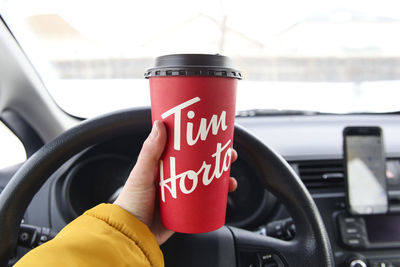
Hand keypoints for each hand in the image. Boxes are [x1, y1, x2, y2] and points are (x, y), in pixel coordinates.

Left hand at [114, 121, 237, 244]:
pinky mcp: (187, 210)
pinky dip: (218, 198)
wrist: (132, 235)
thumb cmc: (131, 203)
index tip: (214, 134)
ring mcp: (182, 194)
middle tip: (230, 155)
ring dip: (221, 178)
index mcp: (162, 165)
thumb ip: (149, 152)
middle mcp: (174, 178)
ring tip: (230, 179)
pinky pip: (205, 202)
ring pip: (207, 182)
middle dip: (218, 159)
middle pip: (200, 164)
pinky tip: (225, 194)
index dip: (200, 141)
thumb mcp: (141, 174)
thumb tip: (160, 125)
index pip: (185, 148)